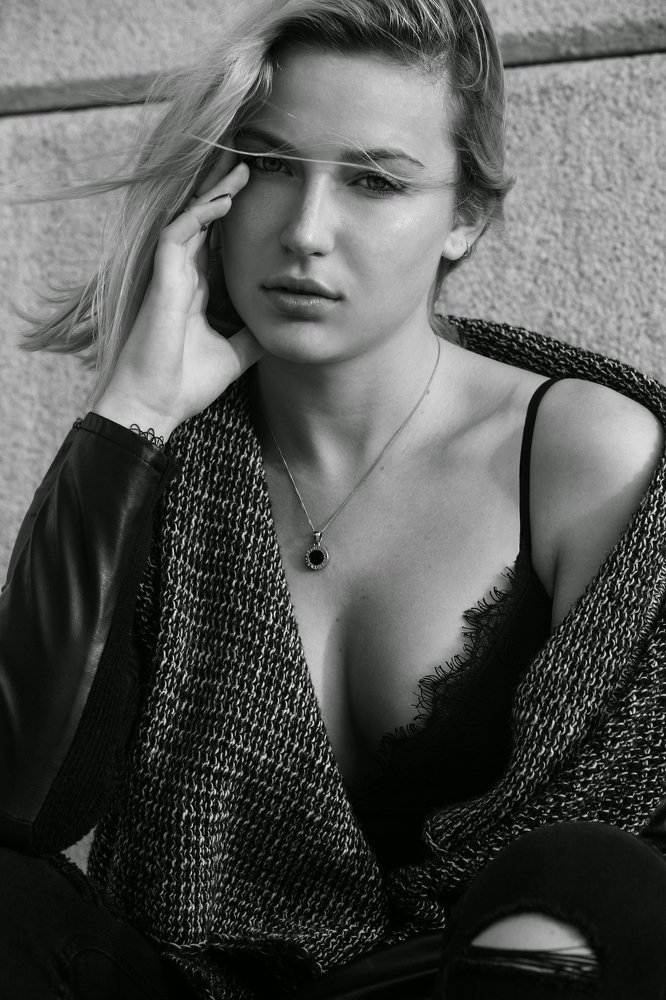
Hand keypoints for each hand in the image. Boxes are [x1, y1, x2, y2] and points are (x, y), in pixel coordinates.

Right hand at [93, 145, 262, 438]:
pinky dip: (202, 215)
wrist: (156, 404)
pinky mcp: (161, 278)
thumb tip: (278, 329)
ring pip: (190, 219)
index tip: (256, 197)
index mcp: (196, 291)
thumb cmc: (186, 384)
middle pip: (202, 222)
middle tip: (247, 164)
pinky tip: (225, 201)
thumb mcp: (234, 355)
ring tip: (239, 168)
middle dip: (222, 192)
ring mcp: (169, 275)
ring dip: (215, 193)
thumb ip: (253, 337)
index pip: (215, 243)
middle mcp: (181, 277)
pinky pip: (180, 233)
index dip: (231, 219)